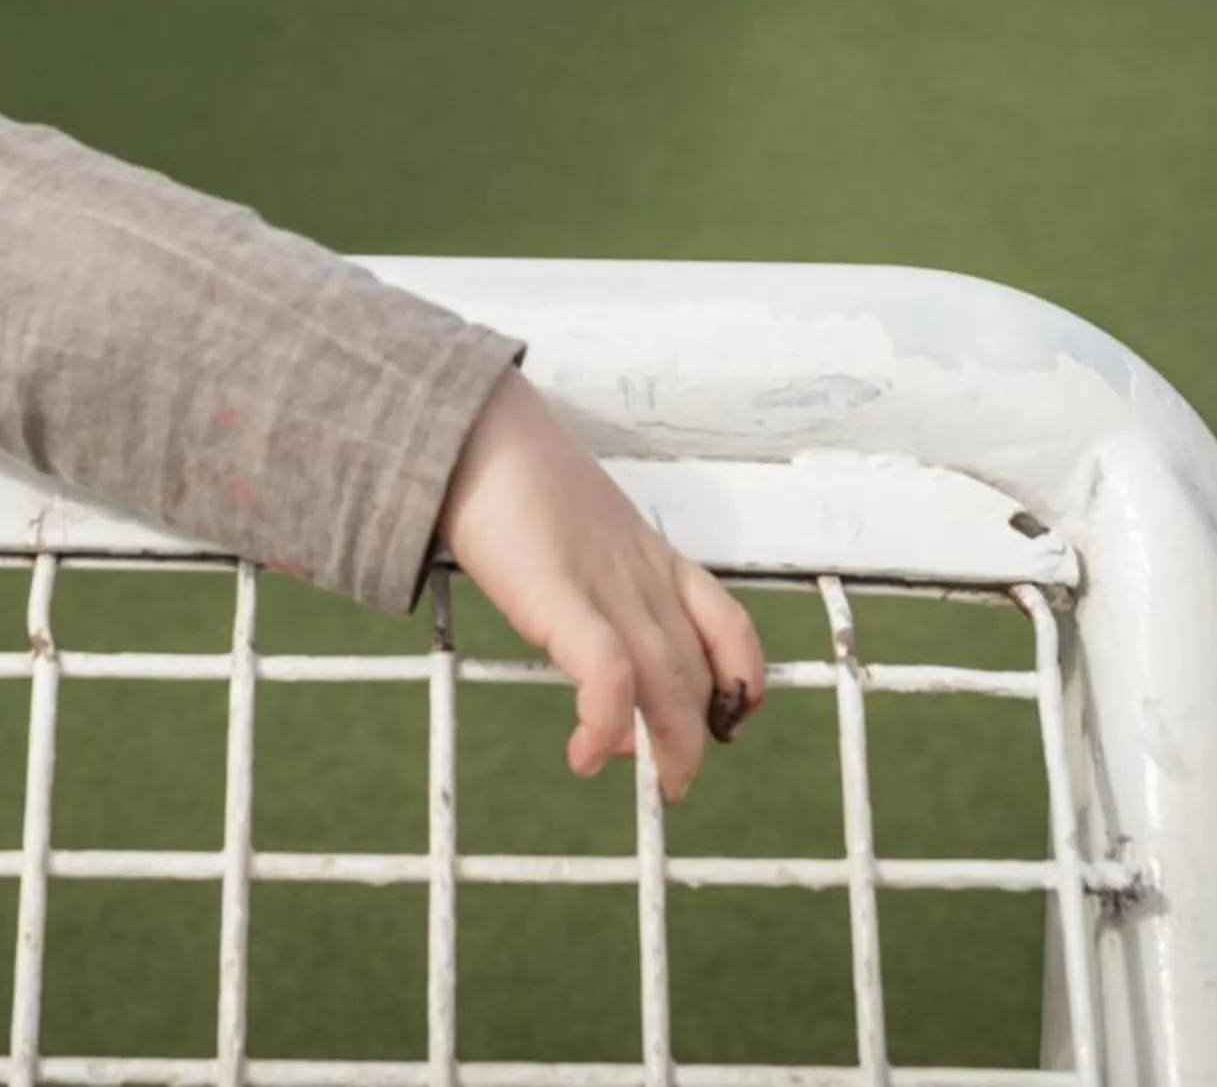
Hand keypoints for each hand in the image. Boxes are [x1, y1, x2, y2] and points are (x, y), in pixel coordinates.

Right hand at [436, 373, 766, 796]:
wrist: (475, 427)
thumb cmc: (505, 469)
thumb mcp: (564, 522)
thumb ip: (576, 562)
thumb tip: (554, 595)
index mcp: (647, 555)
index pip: (727, 622)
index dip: (742, 677)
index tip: (729, 716)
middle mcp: (641, 576)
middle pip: (696, 668)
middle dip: (697, 733)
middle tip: (677, 781)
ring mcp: (607, 586)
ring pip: (667, 683)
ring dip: (670, 746)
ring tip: (661, 789)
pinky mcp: (561, 597)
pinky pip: (608, 674)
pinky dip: (605, 724)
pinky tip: (585, 755)